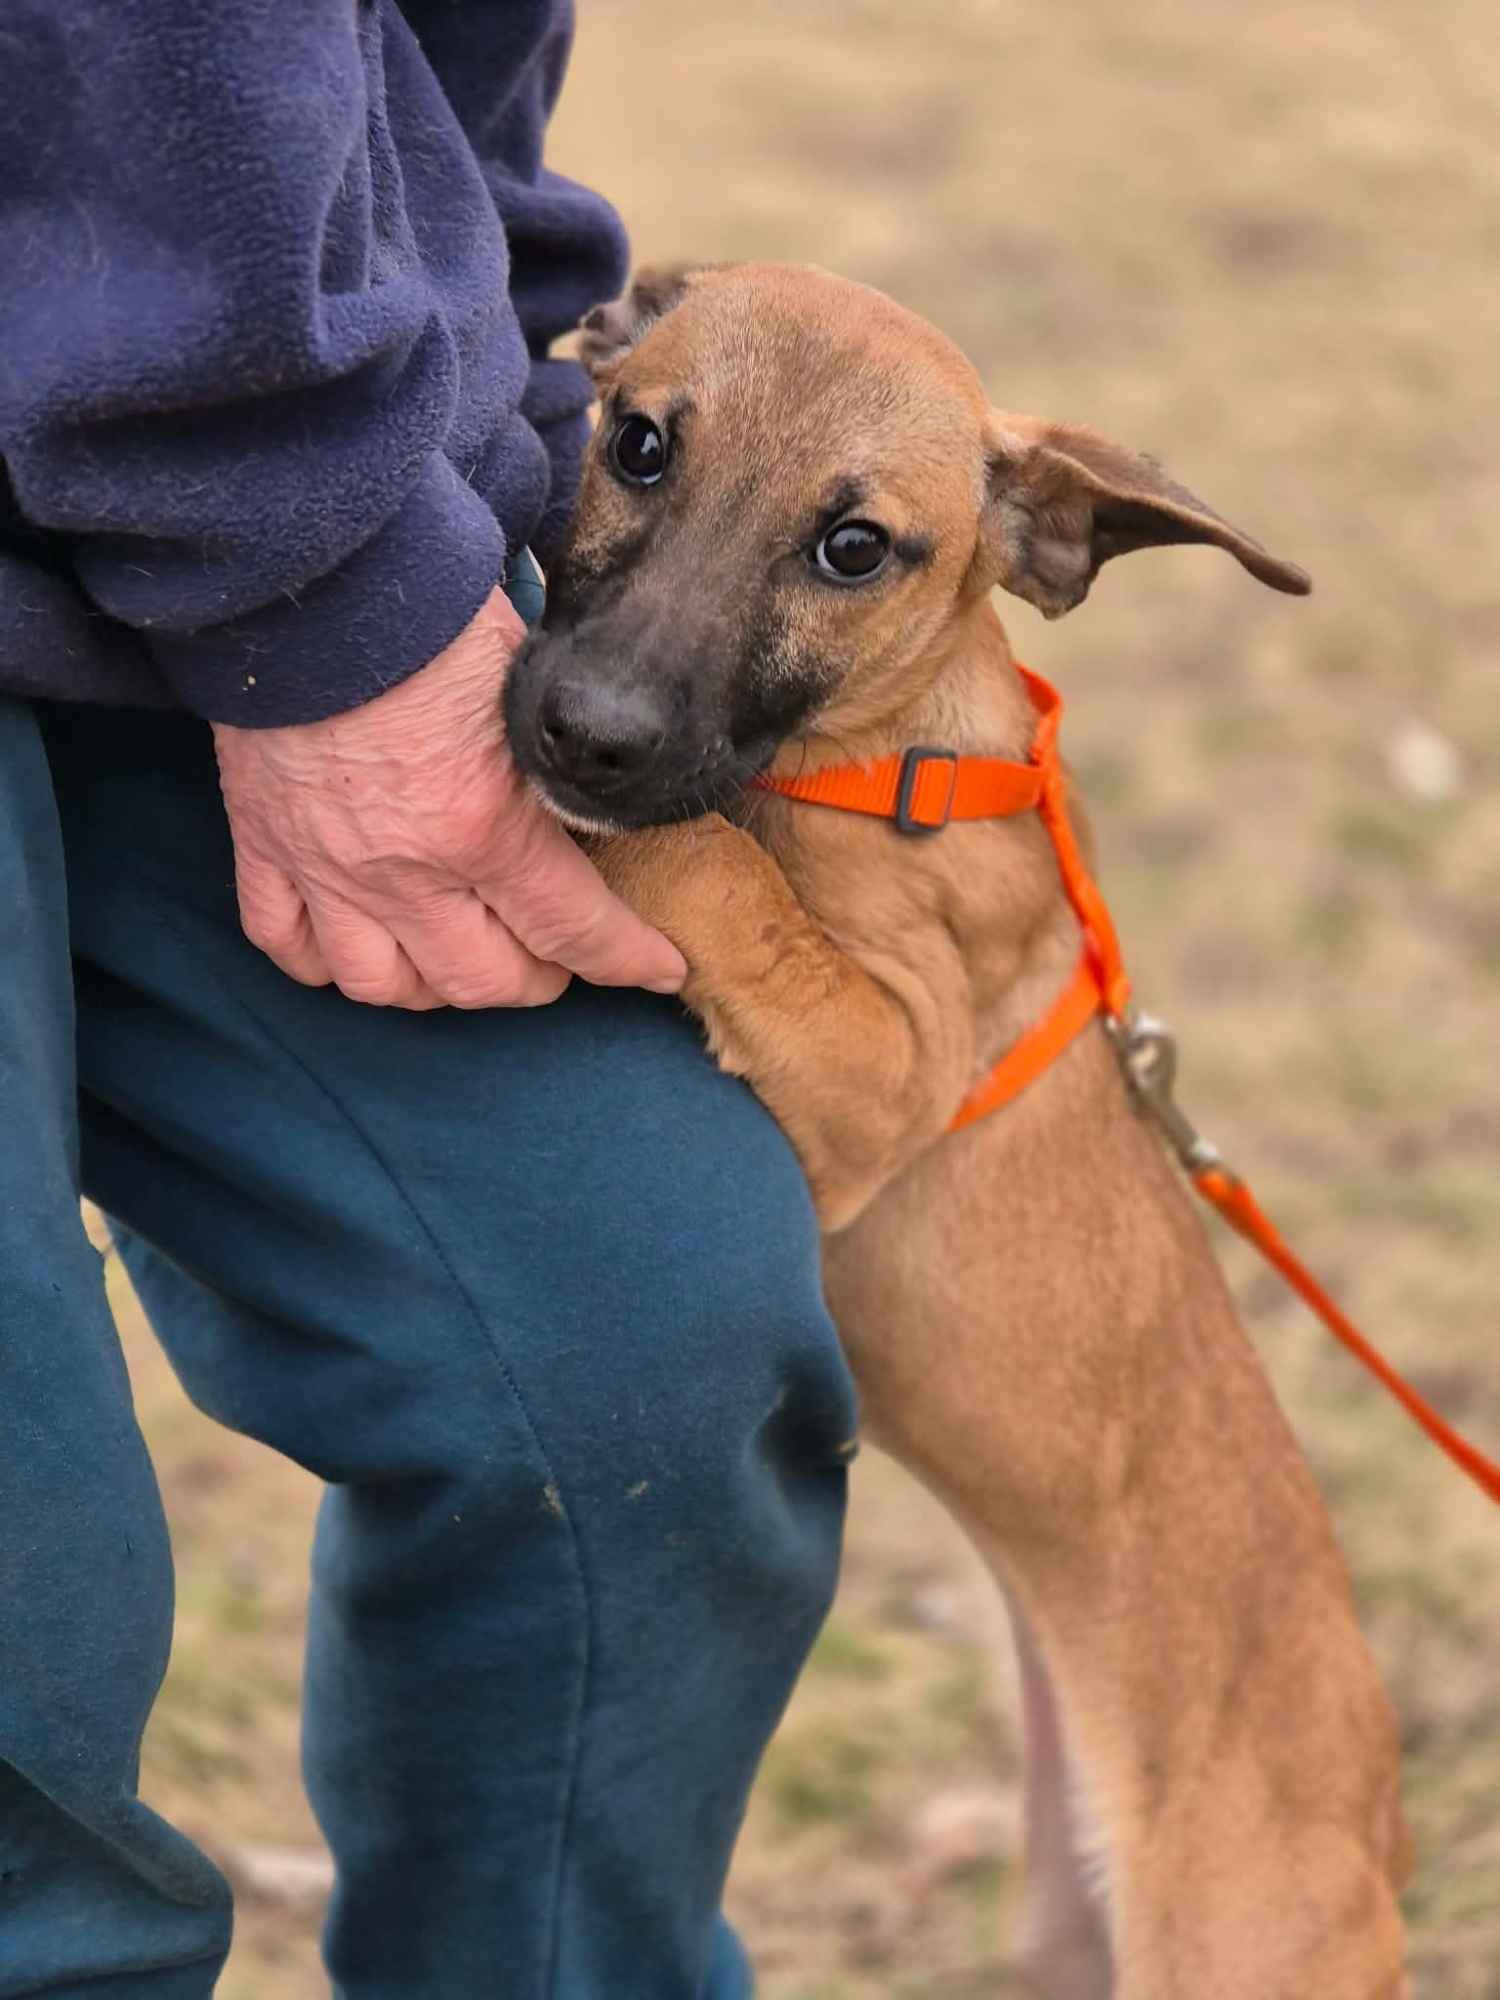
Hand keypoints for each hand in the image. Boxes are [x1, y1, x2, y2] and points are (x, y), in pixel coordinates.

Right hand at [212, 589, 686, 1008]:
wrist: (309, 571)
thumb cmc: (429, 613)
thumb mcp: (529, 690)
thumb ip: (554, 769)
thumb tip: (585, 807)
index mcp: (484, 826)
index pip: (574, 931)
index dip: (626, 961)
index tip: (657, 969)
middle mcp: (404, 869)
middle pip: (482, 981)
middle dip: (536, 980)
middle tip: (555, 954)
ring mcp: (326, 866)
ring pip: (385, 985)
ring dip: (434, 986)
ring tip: (462, 959)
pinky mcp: (263, 843)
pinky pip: (285, 942)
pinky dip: (321, 961)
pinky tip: (356, 946)